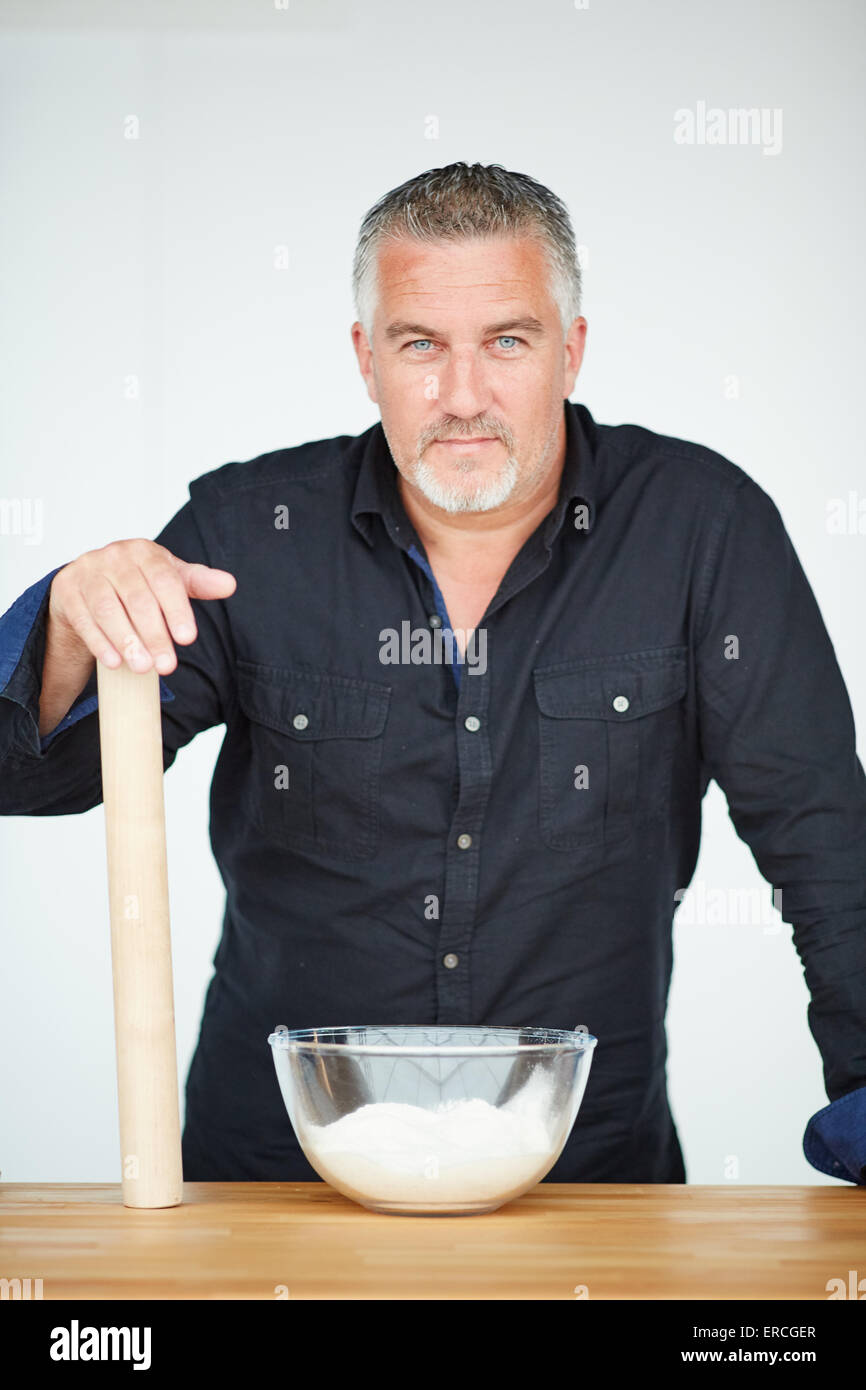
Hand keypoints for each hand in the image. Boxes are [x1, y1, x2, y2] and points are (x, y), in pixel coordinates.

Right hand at [48, 538, 236, 673]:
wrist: (87, 584)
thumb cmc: (135, 583)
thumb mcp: (169, 580)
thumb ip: (198, 583)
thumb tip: (229, 584)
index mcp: (144, 551)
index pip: (164, 580)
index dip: (177, 610)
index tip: (188, 639)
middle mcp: (114, 557)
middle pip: (137, 598)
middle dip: (154, 635)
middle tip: (167, 666)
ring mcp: (87, 572)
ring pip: (107, 609)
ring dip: (127, 641)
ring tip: (143, 667)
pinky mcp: (67, 591)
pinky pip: (84, 620)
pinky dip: (99, 643)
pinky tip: (114, 662)